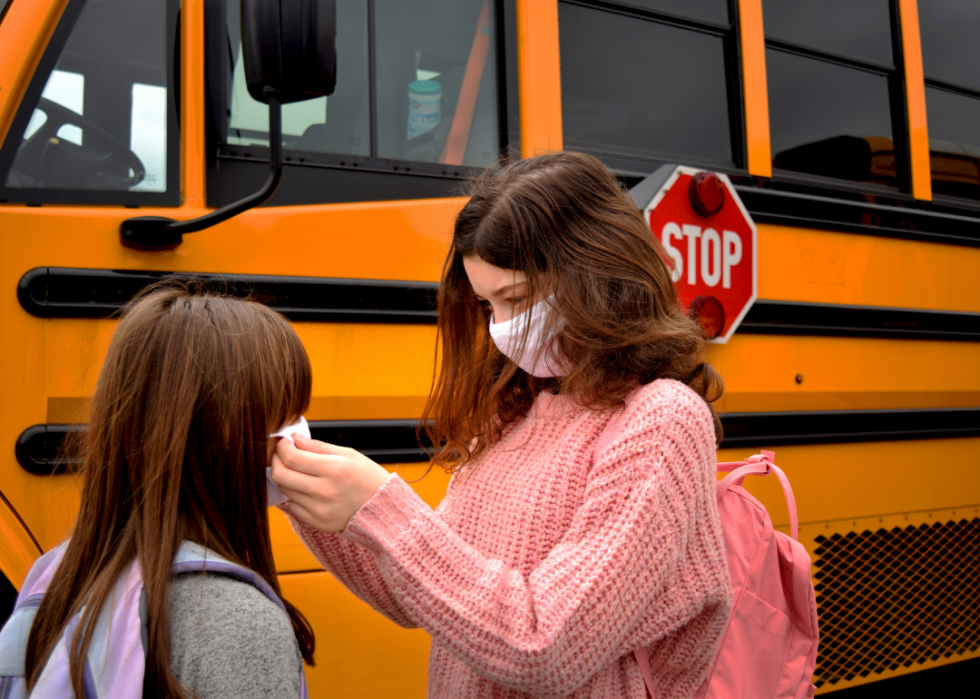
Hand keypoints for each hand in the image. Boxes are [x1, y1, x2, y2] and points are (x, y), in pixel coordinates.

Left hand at [271, 434, 390, 531]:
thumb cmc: (368, 478)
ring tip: (294, 470)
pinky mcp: (317, 523)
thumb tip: (294, 439)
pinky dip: (293, 494)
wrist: (384, 509)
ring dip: (284, 477)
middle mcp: (324, 491)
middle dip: (276, 461)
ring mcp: (319, 510)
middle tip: (281, 454)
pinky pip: (293, 506)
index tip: (283, 442)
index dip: (282, 447)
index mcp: (334, 469)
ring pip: (285, 490)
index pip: (292, 457)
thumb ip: (317, 447)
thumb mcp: (348, 454)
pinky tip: (303, 487)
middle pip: (281, 475)